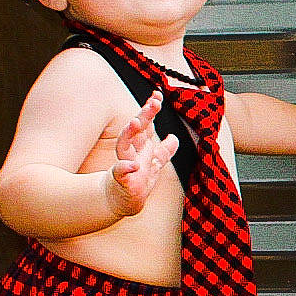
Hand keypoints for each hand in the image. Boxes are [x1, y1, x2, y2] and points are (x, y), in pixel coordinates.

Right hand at [104, 91, 179, 217]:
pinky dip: (125, 168)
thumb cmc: (136, 179)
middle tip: (153, 103)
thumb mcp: (154, 164)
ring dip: (130, 133)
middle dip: (144, 114)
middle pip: (136, 129)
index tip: (158, 95)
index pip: (146, 124)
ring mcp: (125, 163)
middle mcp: (131, 151)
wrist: (122, 199)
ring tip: (136, 122)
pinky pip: (121, 172)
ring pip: (124, 145)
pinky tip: (133, 165)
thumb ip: (164, 151)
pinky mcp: (121, 179)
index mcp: (140, 146)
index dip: (151, 110)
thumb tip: (174, 138)